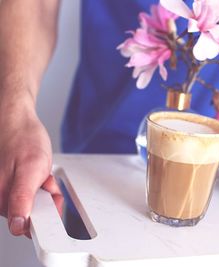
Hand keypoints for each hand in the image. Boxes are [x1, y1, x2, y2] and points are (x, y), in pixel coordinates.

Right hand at [0, 102, 62, 236]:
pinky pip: (32, 192)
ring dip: (44, 190)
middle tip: (46, 181)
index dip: (44, 216)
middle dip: (46, 199)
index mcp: (1, 199)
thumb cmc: (23, 138)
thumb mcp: (31, 168)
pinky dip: (40, 184)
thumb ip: (23, 198)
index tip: (51, 202)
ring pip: (34, 203)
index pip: (25, 226)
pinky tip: (39, 172)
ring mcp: (5, 192)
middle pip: (32, 214)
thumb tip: (19, 225)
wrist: (17, 120)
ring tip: (42, 173)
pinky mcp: (11, 186)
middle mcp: (0, 198)